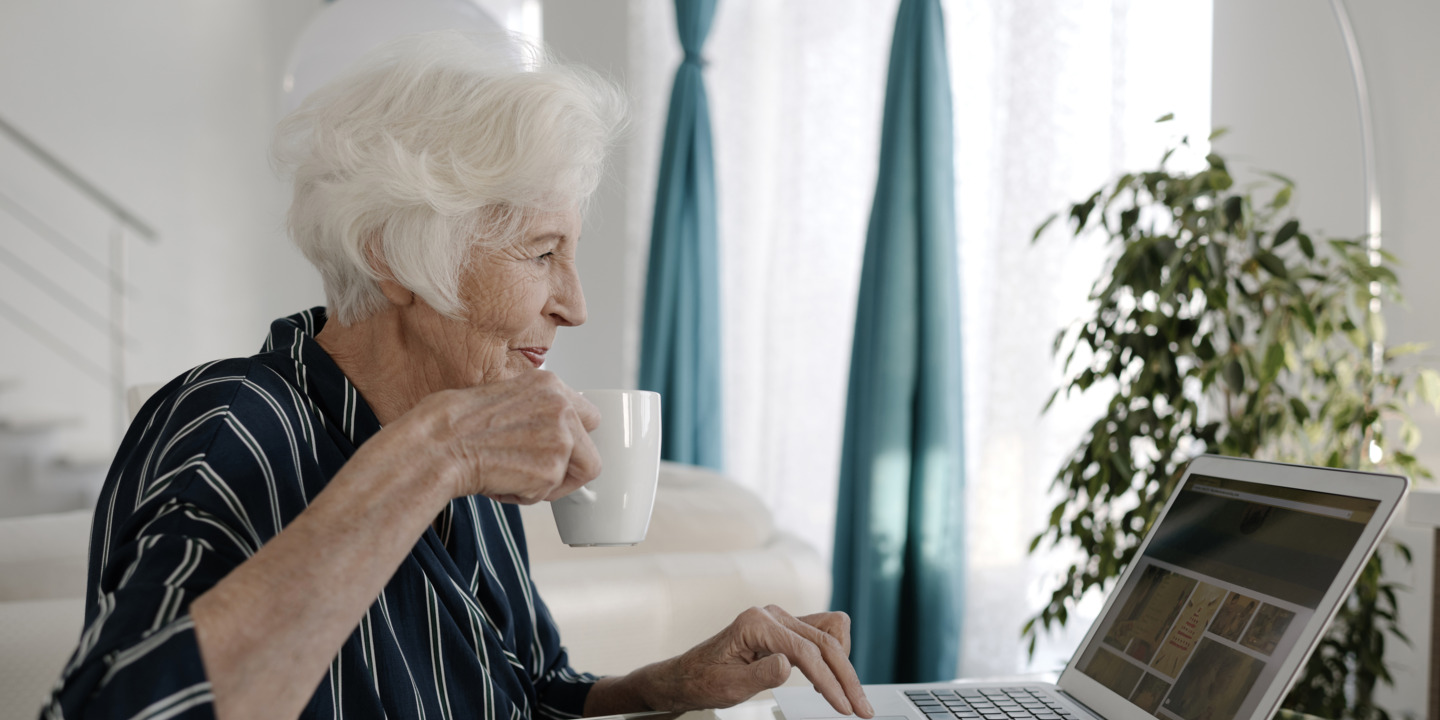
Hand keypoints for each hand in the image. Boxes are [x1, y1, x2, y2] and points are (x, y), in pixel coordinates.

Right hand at [400, 370, 601, 502]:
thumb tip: (550, 436)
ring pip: (573, 476)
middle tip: (538, 473)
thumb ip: (536, 411)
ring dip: (545, 484)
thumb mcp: (504, 397)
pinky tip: (499, 480)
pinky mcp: (550, 470)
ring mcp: (561, 439)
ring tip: (510, 474)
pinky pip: (548, 494)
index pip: (588, 415)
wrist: (438, 444)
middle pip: (590, 451)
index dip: (573, 438)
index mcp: (549, 385)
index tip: (560, 450)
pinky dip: (525, 495)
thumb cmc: (456, 423)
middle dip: (569, 469)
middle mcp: (562, 408)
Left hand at [648, 606, 872, 717]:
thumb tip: (789, 665)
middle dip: (846, 676)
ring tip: (848, 695)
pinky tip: (830, 681)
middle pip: (826, 641)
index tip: (844, 706)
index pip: (806, 652)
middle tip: (861, 708)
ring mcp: (781, 619)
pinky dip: (833, 656)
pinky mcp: (786, 628)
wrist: (688, 674)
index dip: (829, 682)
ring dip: (844, 664)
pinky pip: (822, 634)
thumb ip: (760, 675)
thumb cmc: (704, 679)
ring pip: (830, 632)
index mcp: (756, 624)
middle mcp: (772, 615)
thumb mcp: (729, 686)